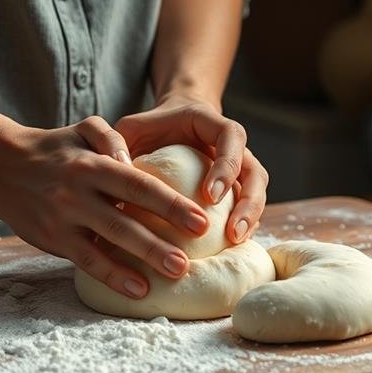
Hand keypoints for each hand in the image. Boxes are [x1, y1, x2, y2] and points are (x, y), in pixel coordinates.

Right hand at [0, 116, 209, 298]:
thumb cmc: (53, 149)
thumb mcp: (82, 129)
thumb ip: (111, 137)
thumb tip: (134, 161)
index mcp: (92, 163)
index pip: (139, 183)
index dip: (170, 204)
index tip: (200, 220)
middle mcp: (79, 190)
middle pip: (127, 217)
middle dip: (162, 238)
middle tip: (193, 256)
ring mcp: (65, 217)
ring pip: (110, 241)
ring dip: (144, 259)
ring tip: (176, 272)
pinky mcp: (54, 238)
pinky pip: (87, 260)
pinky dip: (114, 276)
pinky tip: (139, 289)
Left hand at [115, 94, 268, 243]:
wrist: (170, 128)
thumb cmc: (149, 129)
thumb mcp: (132, 129)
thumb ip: (120, 142)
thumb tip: (113, 172)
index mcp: (211, 124)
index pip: (230, 137)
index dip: (225, 166)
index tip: (209, 196)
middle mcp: (233, 146)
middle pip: (255, 171)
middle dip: (248, 202)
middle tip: (231, 231)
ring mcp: (239, 168)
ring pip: (258, 191)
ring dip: (251, 218)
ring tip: (235, 242)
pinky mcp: (237, 189)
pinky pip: (250, 208)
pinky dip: (245, 226)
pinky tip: (229, 248)